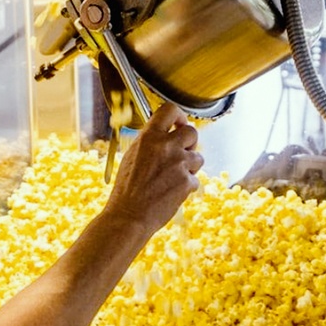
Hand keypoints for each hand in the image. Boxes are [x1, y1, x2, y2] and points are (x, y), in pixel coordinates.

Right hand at [105, 102, 202, 234]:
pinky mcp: (187, 182)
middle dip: (190, 143)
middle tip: (181, 153)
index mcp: (149, 137)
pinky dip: (186, 186)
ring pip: (198, 157)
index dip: (179, 116)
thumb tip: (165, 135)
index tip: (178, 124)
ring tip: (172, 178)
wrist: (129, 215)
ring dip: (189, 166)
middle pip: (192, 132)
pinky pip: (195, 179)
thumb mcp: (132, 156)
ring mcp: (179, 164)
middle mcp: (166, 146)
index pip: (170, 110)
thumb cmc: (127, 188)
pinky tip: (171, 192)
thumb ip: (150, 142)